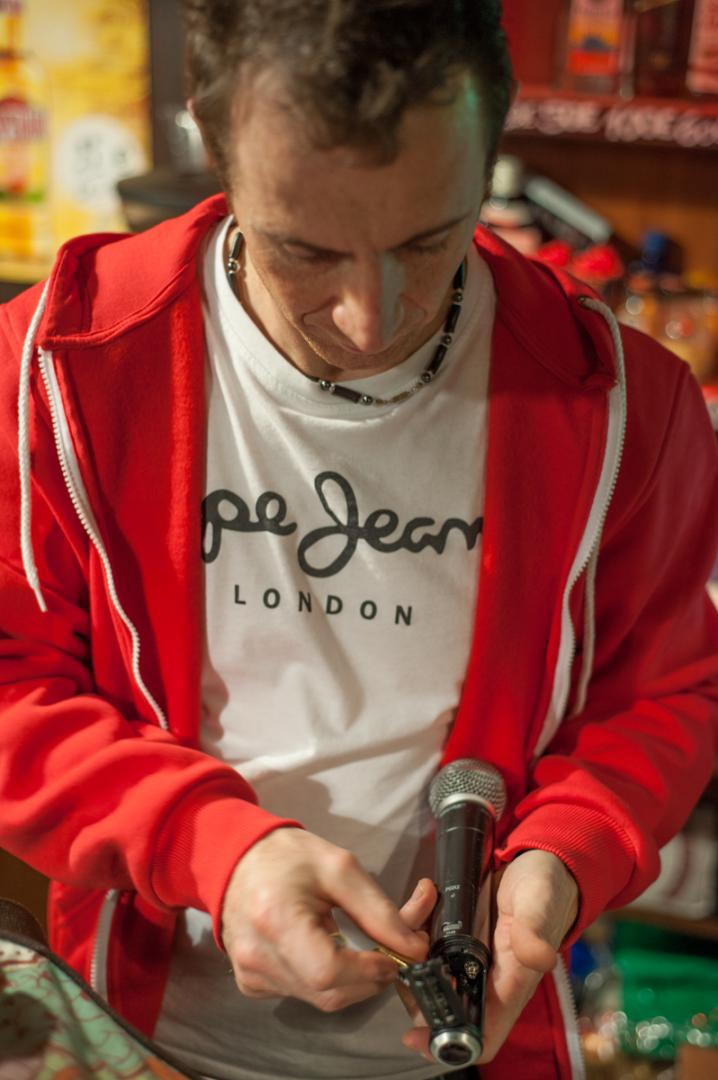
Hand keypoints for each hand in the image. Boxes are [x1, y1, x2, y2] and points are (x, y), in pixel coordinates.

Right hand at [221, 827, 432, 1011]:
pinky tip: (330, 949)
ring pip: (320, 999)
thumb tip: (413, 947)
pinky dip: (328, 980)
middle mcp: (257, 957)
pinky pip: (303, 994)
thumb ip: (379, 910)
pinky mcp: (251, 983)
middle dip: (371, 977)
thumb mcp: (340, 868)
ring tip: (363, 945)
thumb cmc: (286, 857)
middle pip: (329, 994)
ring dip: (354, 980)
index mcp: (276, 921)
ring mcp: (251, 975)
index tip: (394, 953)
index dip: (370, 970)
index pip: (329, 972)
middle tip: (390, 949)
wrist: (236, 858)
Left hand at [401, 849, 578, 1063]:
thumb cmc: (546, 888)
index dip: (448, 1044)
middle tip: (401, 957)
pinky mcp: (455, 935)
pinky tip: (421, 900)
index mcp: (509, 985)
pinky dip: (414, 928)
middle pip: (443, 1008)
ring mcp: (467, 958)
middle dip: (416, 991)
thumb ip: (535, 929)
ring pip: (428, 976)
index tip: (412, 1036)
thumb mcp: (540, 904)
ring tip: (413, 917)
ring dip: (410, 954)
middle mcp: (485, 979)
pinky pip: (425, 944)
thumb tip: (537, 956)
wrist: (540, 860)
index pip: (481, 1035)